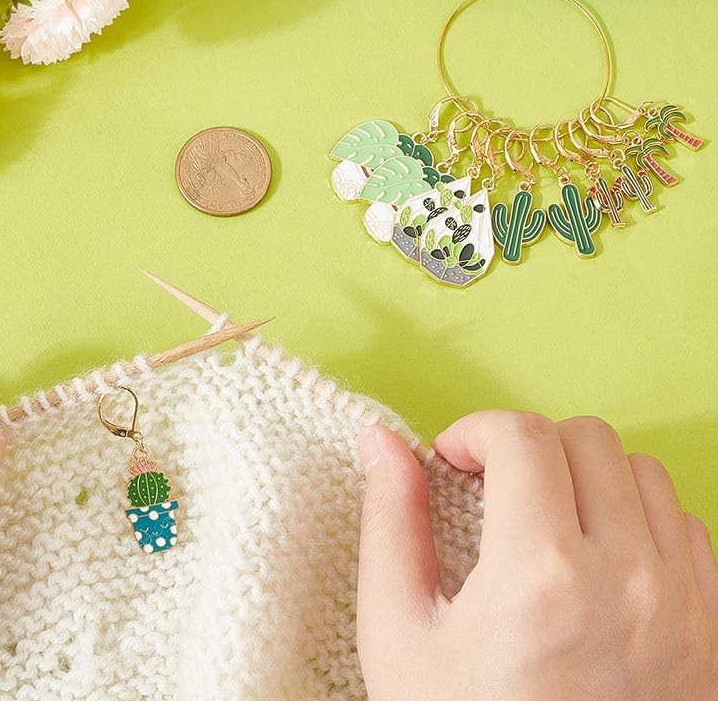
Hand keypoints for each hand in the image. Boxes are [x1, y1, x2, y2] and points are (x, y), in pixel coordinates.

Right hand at [357, 411, 717, 699]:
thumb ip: (389, 522)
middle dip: (527, 447)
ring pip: (643, 471)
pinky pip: (686, 526)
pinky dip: (638, 518)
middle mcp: (623, 578)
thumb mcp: (398, 634)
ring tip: (544, 519)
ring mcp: (679, 606)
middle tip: (492, 489)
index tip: (453, 462)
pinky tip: (594, 555)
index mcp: (538, 572)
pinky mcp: (711, 631)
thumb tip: (381, 442)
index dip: (474, 430)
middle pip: (585, 437)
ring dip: (586, 476)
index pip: (521, 435)